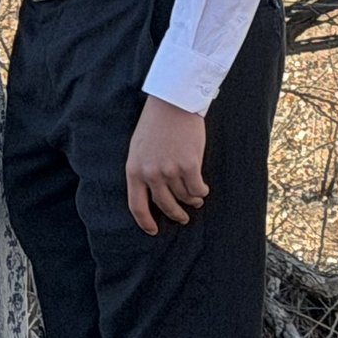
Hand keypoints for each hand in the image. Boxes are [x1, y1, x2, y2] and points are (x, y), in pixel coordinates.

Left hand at [126, 96, 209, 234]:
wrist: (172, 105)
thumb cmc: (155, 126)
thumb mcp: (138, 149)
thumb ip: (143, 171)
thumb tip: (153, 193)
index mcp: (134, 170)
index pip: (136, 205)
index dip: (145, 222)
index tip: (153, 231)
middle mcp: (150, 174)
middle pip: (165, 206)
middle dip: (176, 215)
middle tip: (183, 218)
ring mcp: (170, 171)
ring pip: (184, 197)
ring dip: (192, 200)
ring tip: (196, 198)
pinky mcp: (189, 166)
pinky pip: (198, 189)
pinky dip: (202, 191)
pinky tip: (203, 189)